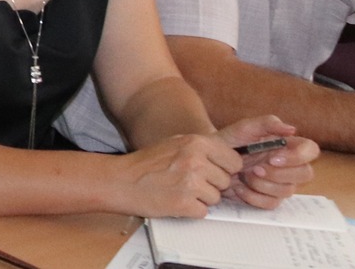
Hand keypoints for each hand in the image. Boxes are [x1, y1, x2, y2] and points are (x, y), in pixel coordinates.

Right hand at [111, 133, 238, 217]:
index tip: (212, 171)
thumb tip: (228, 157)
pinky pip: (203, 212)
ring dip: (201, 198)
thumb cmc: (146, 164)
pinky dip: (191, 210)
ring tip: (179, 190)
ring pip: (216, 198)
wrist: (121, 181)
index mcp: (196, 142)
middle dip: (212, 185)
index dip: (224, 169)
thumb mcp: (175, 143)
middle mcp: (196, 160)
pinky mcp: (184, 203)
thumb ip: (202, 148)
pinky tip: (175, 200)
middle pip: (226, 181)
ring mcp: (191, 182)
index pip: (234, 160)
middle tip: (189, 181)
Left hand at [214, 116, 316, 207]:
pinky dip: (253, 197)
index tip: (273, 158)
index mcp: (286, 145)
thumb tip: (292, 129)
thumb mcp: (244, 128)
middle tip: (255, 169)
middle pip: (305, 173)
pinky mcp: (270, 198)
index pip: (311, 150)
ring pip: (288, 191)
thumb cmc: (230, 141)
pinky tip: (239, 188)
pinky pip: (272, 203)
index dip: (298, 156)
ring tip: (244, 175)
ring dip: (262, 184)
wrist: (210, 160)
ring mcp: (281, 183)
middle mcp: (288, 165)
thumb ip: (267, 123)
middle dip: (279, 174)